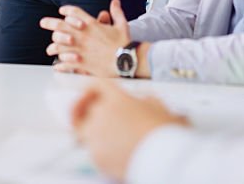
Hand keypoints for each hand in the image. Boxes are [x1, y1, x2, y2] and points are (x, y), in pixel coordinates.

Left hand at [41, 0, 131, 76]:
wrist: (126, 61)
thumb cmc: (124, 43)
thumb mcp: (122, 24)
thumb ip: (116, 12)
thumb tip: (115, 1)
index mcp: (91, 25)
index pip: (74, 13)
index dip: (66, 11)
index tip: (61, 11)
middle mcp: (82, 36)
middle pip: (61, 26)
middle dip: (50, 23)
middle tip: (43, 22)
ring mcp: (80, 49)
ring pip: (59, 46)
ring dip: (53, 47)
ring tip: (49, 49)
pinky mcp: (81, 63)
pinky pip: (66, 64)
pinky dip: (60, 65)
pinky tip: (57, 66)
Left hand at [71, 80, 187, 181]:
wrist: (165, 159)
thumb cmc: (165, 132)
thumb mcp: (159, 107)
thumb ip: (145, 101)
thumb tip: (142, 102)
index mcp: (117, 98)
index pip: (97, 85)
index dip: (92, 88)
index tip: (90, 93)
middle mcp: (102, 113)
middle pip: (82, 107)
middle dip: (81, 108)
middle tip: (78, 112)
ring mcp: (97, 136)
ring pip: (84, 130)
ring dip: (91, 130)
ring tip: (102, 136)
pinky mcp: (96, 156)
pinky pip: (92, 149)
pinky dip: (99, 149)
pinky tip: (112, 152)